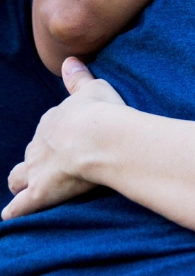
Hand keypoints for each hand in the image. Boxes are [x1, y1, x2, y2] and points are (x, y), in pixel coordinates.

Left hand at [4, 58, 126, 218]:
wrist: (100, 138)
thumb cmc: (102, 112)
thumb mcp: (93, 88)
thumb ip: (79, 78)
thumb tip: (69, 61)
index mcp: (52, 121)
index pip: (50, 128)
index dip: (61, 134)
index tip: (75, 137)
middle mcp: (38, 145)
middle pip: (32, 152)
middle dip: (40, 158)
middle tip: (57, 162)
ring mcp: (36, 170)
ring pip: (18, 177)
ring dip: (22, 181)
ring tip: (29, 186)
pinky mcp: (40, 193)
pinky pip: (20, 206)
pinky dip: (15, 210)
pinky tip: (11, 215)